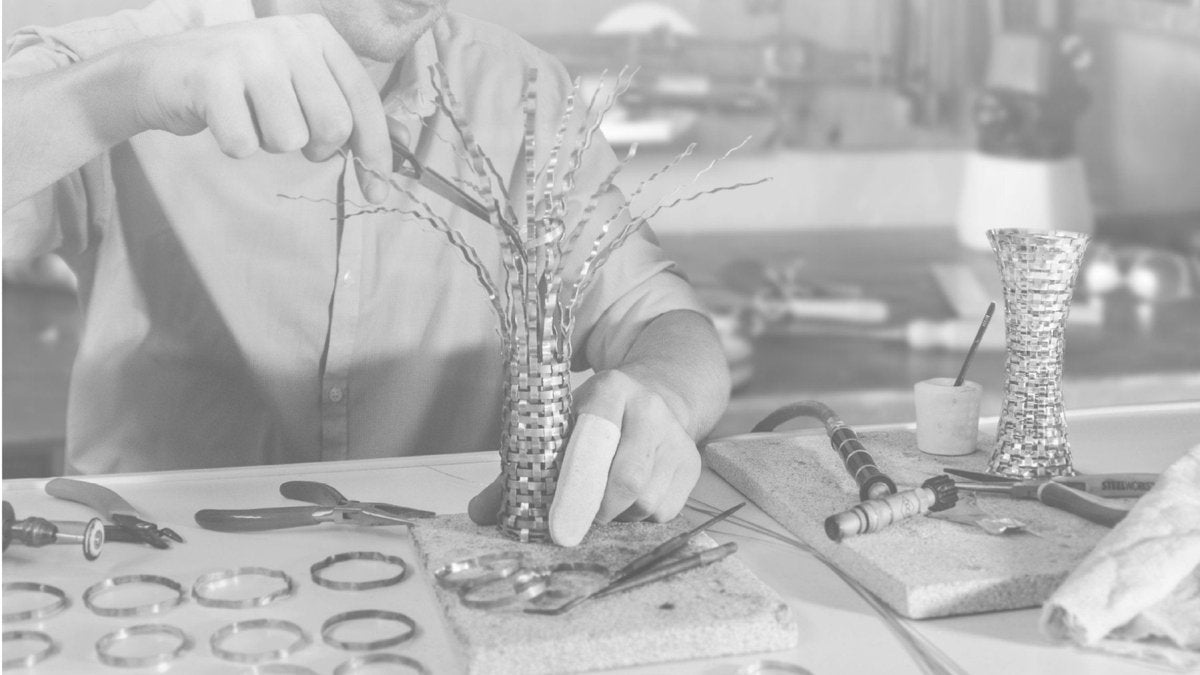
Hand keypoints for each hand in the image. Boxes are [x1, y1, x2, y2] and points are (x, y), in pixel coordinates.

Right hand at [121, 15, 390, 201]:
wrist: (157, 73)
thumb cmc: (239, 88)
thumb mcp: (297, 86)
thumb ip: (345, 111)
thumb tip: (401, 148)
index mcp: (317, 34)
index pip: (363, 100)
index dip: (376, 151)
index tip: (377, 188)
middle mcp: (288, 34)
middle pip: (333, 126)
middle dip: (315, 149)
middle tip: (285, 134)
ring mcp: (249, 51)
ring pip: (290, 139)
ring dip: (268, 143)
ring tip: (247, 117)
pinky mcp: (212, 76)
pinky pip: (245, 145)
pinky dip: (234, 145)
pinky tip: (219, 119)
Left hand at [468, 369, 701, 544]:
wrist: (657, 395)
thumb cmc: (596, 417)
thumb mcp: (559, 425)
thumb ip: (520, 468)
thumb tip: (480, 513)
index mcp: (610, 390)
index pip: (592, 441)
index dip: (574, 487)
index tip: (557, 528)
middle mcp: (650, 409)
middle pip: (626, 480)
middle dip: (595, 512)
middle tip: (572, 527)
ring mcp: (677, 438)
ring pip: (645, 502)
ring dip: (617, 516)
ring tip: (601, 503)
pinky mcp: (692, 464)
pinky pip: (664, 512)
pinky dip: (640, 519)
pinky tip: (628, 502)